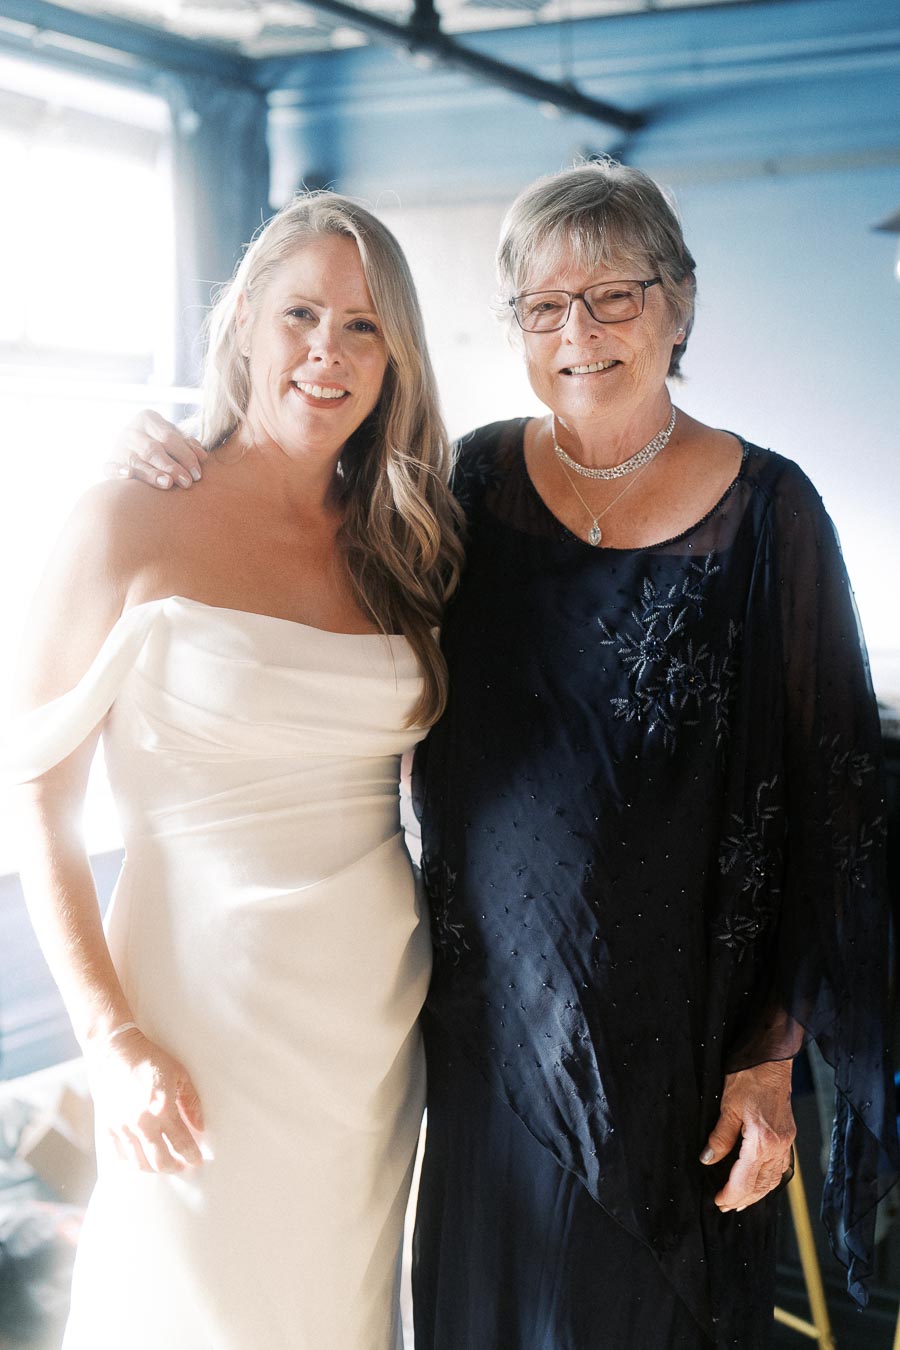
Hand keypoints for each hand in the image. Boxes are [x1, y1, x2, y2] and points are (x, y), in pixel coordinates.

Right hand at [86, 1027, 205, 1172]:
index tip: (197, 1160)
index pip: (182, 1142)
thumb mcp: (178, 1073)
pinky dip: (132, 1160)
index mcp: (163, 1109)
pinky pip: (120, 1154)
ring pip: (140, 1162)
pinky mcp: (108, 1126)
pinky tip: (140, 1157)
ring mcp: (123, 1127)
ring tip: (163, 1164)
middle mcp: (143, 1123)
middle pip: (161, 1160)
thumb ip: (191, 1101)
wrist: (113, 1050)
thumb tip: (199, 1126)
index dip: (191, 1154)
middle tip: (182, 1166)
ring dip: (154, 1168)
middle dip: (175, 1167)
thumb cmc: (148, 1059)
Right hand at [103, 410, 206, 489]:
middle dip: (172, 467)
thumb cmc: (161, 446)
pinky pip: (111, 467)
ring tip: (168, 484)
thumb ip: (188, 446)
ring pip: (136, 460)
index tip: (198, 474)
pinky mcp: (109, 463)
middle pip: (153, 449)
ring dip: (152, 473)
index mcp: (148, 419)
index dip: (185, 455)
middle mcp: (131, 431)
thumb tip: (202, 456)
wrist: (132, 450)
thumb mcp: (174, 440)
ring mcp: (118, 446)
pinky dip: (118, 471)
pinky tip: (128, 476)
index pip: (169, 437)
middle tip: (187, 483)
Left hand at [700, 1060, 795, 1211]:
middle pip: (761, 1184)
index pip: (745, 1179)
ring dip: (758, 1193)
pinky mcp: (788, 1135)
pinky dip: (769, 1179)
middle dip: (743, 1199)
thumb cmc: (750, 1077)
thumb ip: (720, 1138)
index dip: (730, 1194)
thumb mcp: (728, 1107)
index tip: (718, 1201)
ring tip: (742, 1201)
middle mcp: (778, 1146)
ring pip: (773, 1178)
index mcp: (762, 1142)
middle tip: (726, 1206)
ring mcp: (786, 1141)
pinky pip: (781, 1166)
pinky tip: (761, 1181)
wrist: (772, 1059)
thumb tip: (708, 1160)